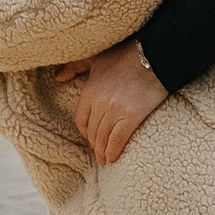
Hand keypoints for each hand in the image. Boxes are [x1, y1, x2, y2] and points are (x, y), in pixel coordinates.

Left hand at [74, 38, 168, 164]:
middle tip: (99, 151)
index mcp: (90, 91)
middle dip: (94, 144)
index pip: (81, 120)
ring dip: (102, 152)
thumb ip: (76, 67)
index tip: (90, 136)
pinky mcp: (131, 117)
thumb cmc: (126, 54)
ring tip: (105, 159)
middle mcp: (100, 103)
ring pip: (103, 138)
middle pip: (92, 132)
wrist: (155, 55)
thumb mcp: (96, 58)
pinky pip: (117, 141)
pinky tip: (113, 159)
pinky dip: (113, 152)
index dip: (84, 132)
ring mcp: (115, 111)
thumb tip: (59, 78)